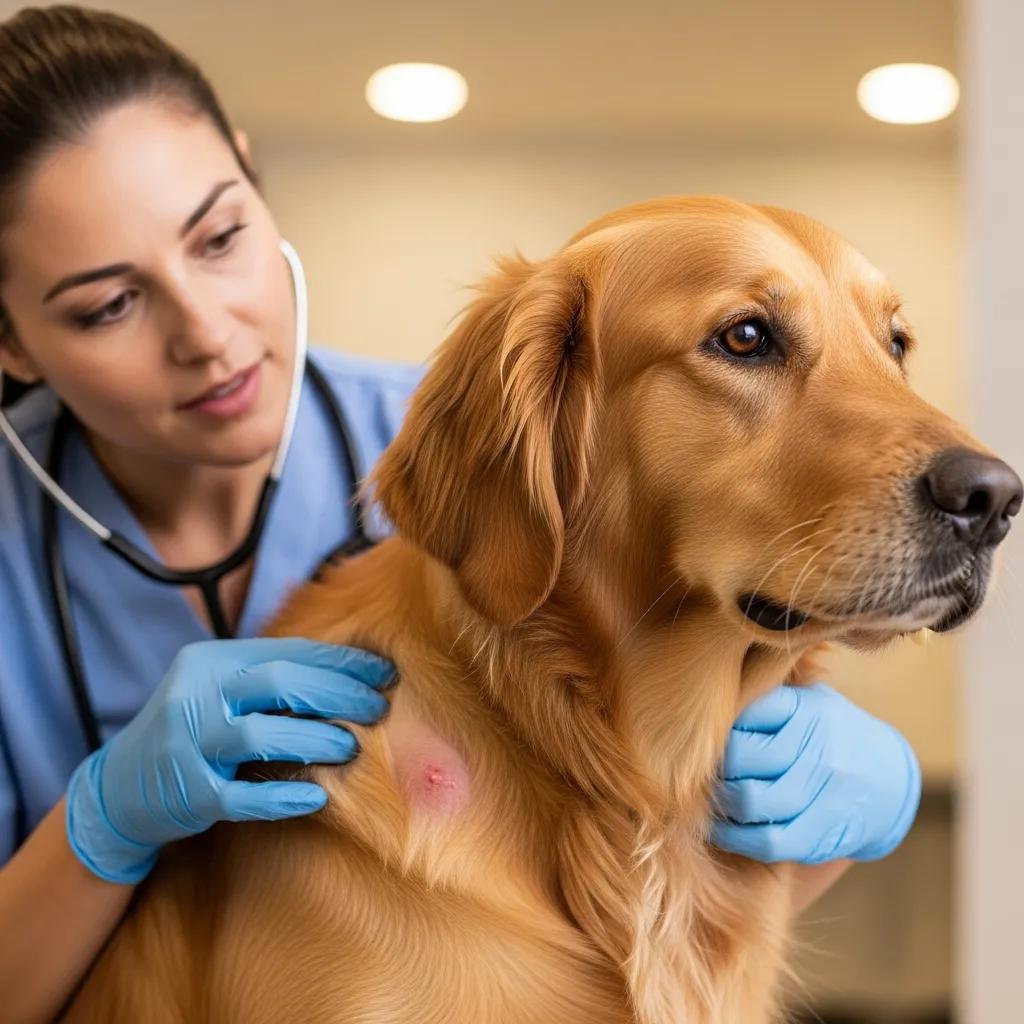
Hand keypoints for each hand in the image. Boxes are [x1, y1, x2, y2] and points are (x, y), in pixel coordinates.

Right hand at [65, 637, 394, 883]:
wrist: (119, 789)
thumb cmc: (194, 731)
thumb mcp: (221, 690)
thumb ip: (272, 678)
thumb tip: (353, 672)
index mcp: (209, 662)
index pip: (286, 652)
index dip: (340, 662)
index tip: (383, 673)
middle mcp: (194, 697)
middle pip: (277, 683)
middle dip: (337, 692)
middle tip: (377, 707)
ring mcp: (187, 746)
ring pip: (260, 735)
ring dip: (316, 739)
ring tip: (352, 746)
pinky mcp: (188, 795)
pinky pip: (241, 797)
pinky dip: (282, 797)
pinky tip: (317, 798)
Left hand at [711, 683, 920, 864]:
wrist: (888, 781)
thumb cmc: (825, 733)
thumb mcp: (803, 699)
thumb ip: (761, 694)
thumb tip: (699, 693)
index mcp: (806, 708)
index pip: (744, 712)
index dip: (717, 728)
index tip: (700, 735)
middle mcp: (818, 747)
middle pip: (741, 756)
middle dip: (713, 766)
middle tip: (694, 770)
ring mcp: (824, 791)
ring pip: (750, 800)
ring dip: (721, 803)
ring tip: (710, 798)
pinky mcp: (823, 832)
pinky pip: (767, 839)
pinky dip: (736, 837)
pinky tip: (725, 828)